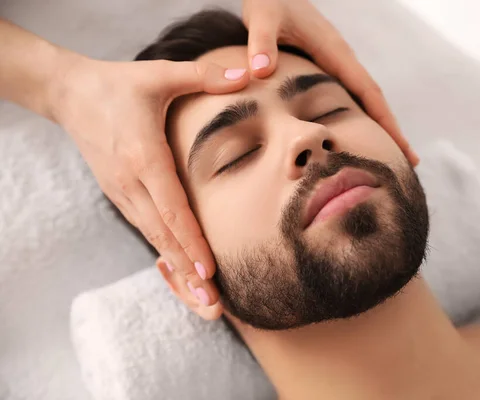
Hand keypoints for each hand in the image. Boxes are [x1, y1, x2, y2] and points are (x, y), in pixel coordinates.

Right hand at [53, 56, 249, 318]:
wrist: (70, 94)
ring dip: (177, 269)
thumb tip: (248, 72)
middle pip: (163, 236)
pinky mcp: (119, 193)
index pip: (172, 209)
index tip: (209, 272)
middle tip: (212, 304)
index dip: (191, 242)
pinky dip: (165, 251)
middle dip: (187, 272)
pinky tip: (180, 270)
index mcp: (143, 157)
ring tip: (201, 299)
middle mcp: (131, 182)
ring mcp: (122, 191)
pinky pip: (146, 228)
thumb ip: (203, 75)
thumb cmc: (119, 84)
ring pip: (153, 237)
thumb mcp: (160, 74)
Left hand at [242, 0, 419, 165]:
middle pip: (374, 99)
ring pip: (364, 98)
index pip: (367, 91)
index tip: (400, 146)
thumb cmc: (269, 0)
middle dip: (392, 129)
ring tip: (391, 154)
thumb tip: (261, 71)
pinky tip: (358, 132)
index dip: (384, 120)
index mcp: (334, 50)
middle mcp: (341, 57)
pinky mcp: (325, 65)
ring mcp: (335, 62)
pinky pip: (349, 94)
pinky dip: (361, 114)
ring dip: (379, 123)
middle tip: (410, 162)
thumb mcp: (262, 16)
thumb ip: (261, 42)